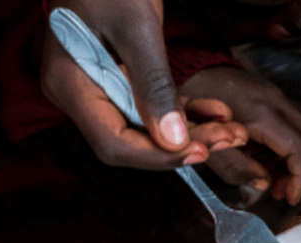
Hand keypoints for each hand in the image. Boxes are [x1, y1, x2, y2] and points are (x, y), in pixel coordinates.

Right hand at [42, 0, 246, 169]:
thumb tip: (174, 141)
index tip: (198, 151)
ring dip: (188, 131)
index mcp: (70, 85)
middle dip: (181, 146)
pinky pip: (144, 106)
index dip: (157, 156)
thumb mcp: (137, 26)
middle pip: (129, 141)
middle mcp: (75, 94)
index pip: (113, 143)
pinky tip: (213, 112)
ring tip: (230, 129)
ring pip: (142, 127)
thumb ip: (154, 85)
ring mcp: (90, 87)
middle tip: (228, 139)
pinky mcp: (109, 78)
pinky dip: (179, 111)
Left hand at [181, 66, 300, 204]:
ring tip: (272, 178)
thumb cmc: (194, 103)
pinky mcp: (273, 97)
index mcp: (262, 114)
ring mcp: (277, 97)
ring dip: (296, 161)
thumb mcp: (207, 144)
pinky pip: (292, 126)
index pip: (299, 149)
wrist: (191, 68)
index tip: (290, 196)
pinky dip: (286, 148)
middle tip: (284, 191)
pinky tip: (263, 158)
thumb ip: (236, 168)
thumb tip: (263, 184)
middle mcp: (276, 102)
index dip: (300, 178)